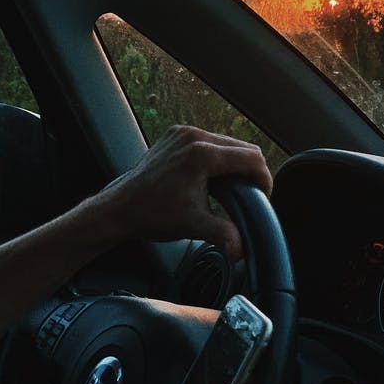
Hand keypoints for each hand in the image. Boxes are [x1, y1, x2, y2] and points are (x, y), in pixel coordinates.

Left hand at [88, 125, 273, 258]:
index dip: (264, 178)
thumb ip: (223, 234)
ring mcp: (183, 133)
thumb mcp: (194, 225)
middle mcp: (194, 137)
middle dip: (252, 171)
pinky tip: (213, 177)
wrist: (119, 209)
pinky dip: (217, 157)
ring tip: (233, 187)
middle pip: (243, 148)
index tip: (263, 196)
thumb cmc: (152, 215)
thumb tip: (241, 250)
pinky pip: (209, 141)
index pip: (251, 158)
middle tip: (251, 194)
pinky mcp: (176, 135)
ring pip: (227, 143)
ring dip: (235, 163)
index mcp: (202, 155)